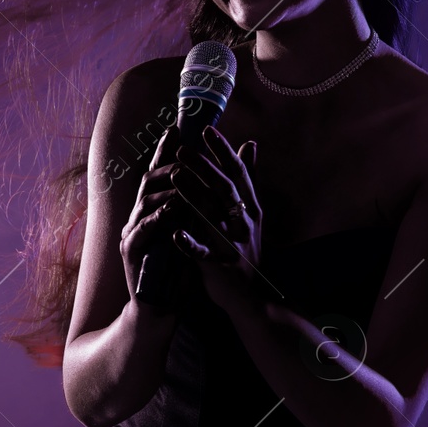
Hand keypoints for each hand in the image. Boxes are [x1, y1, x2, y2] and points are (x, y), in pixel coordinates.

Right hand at [119, 124, 188, 303]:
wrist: (159, 308)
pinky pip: (144, 228)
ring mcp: (132, 233)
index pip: (159, 175)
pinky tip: (172, 207)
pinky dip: (159, 216)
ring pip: (146, 199)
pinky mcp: (131, 251)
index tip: (178, 129)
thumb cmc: (176, 271)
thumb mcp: (190, 235)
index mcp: (153, 211)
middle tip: (181, 146)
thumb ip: (197, 208)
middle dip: (166, 161)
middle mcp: (139, 216)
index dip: (166, 151)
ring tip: (183, 173)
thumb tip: (212, 181)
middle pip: (150, 180)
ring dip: (166, 186)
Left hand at [170, 126, 262, 295]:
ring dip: (194, 195)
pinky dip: (190, 243)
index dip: (223, 150)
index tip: (208, 130)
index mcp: (251, 208)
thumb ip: (249, 179)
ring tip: (175, 177)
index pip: (238, 172)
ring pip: (212, 215)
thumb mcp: (251, 213)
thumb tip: (251, 144)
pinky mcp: (220, 266)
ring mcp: (232, 244)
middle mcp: (244, 222)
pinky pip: (204, 253)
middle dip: (204, 166)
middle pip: (224, 188)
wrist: (252, 296)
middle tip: (182, 149)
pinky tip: (175, 233)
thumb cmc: (245, 250)